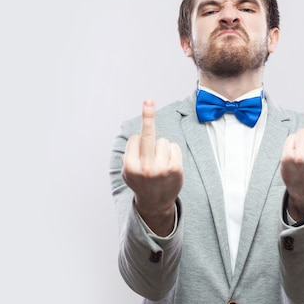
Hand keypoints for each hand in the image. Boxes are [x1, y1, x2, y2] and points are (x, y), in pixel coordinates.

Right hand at [122, 100, 182, 235]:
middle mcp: (146, 167)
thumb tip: (138, 133)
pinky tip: (169, 165)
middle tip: (148, 100)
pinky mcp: (176, 169)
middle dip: (147, 116)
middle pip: (147, 135)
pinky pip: (174, 146)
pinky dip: (172, 151)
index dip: (138, 143)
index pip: (135, 138)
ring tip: (160, 164)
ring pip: (163, 141)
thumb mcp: (127, 170)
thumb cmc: (140, 181)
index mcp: (130, 166)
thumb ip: (130, 152)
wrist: (155, 203)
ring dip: (162, 148)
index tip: (139, 150)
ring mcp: (162, 169)